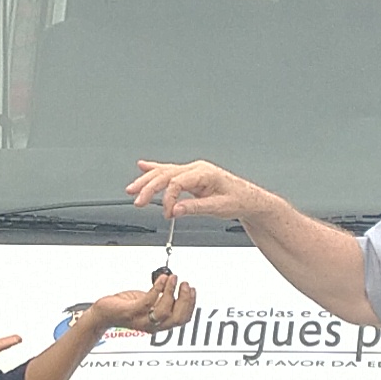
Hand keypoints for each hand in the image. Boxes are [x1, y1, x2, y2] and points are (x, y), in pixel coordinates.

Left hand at [82, 273, 198, 336]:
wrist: (103, 314)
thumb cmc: (124, 308)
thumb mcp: (147, 303)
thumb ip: (161, 299)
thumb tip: (173, 286)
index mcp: (159, 324)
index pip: (182, 319)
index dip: (191, 304)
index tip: (192, 289)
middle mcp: (152, 325)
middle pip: (177, 318)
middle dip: (185, 300)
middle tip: (184, 284)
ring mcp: (141, 319)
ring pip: (164, 310)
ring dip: (171, 292)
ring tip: (172, 279)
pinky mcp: (131, 312)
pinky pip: (148, 301)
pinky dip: (158, 288)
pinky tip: (161, 279)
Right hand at [123, 157, 276, 226]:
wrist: (248, 199)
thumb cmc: (238, 200)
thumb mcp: (218, 207)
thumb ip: (195, 208)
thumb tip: (176, 210)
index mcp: (204, 173)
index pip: (177, 182)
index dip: (168, 198)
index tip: (167, 213)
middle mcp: (196, 169)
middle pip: (166, 174)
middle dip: (149, 187)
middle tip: (136, 200)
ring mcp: (193, 171)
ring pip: (164, 172)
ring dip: (146, 180)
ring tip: (131, 189)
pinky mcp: (191, 177)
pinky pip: (170, 172)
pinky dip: (155, 169)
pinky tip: (143, 166)